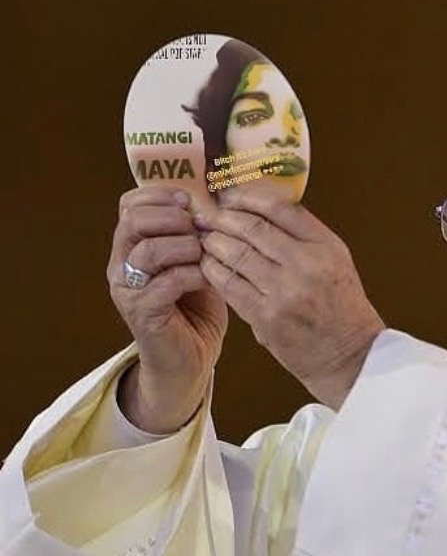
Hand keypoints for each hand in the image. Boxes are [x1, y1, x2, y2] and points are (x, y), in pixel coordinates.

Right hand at [108, 187, 227, 432]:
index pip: (129, 205)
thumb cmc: (195, 309)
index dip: (159, 194)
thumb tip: (215, 203)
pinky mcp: (142, 313)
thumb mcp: (195, 262)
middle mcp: (121, 265)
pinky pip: (166, 282)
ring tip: (205, 255)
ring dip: (185, 247)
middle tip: (198, 228)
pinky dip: (193, 275)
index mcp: (131, 247)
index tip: (189, 199)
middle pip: (133, 221)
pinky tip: (209, 279)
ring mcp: (128, 290)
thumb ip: (194, 235)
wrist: (189, 361)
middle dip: (172, 218)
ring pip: (149, 250)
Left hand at [196, 187, 384, 408]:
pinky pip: (229, 285)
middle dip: (222, 218)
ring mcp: (285, 292)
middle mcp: (306, 265)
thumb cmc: (341, 307)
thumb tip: (258, 212)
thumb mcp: (335, 261)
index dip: (247, 198)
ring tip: (204, 239)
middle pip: (253, 227)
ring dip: (213, 242)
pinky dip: (213, 271)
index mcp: (325, 246)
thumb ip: (303, 237)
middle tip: (205, 216)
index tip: (229, 197)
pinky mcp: (266, 317)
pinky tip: (207, 265)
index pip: (279, 209)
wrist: (350, 355)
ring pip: (236, 254)